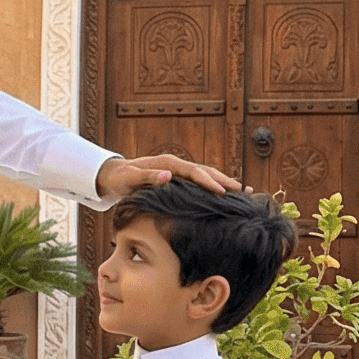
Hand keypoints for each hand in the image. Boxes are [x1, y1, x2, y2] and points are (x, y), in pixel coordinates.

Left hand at [97, 152, 238, 199]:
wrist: (114, 174)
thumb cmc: (120, 178)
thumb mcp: (130, 179)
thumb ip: (147, 177)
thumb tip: (168, 176)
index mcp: (168, 163)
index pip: (194, 171)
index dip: (209, 182)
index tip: (223, 192)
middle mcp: (176, 164)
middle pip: (205, 170)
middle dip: (225, 180)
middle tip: (244, 190)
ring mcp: (178, 170)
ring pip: (205, 174)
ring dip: (223, 182)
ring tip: (242, 191)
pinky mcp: (178, 177)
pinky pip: (199, 181)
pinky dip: (212, 186)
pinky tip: (224, 195)